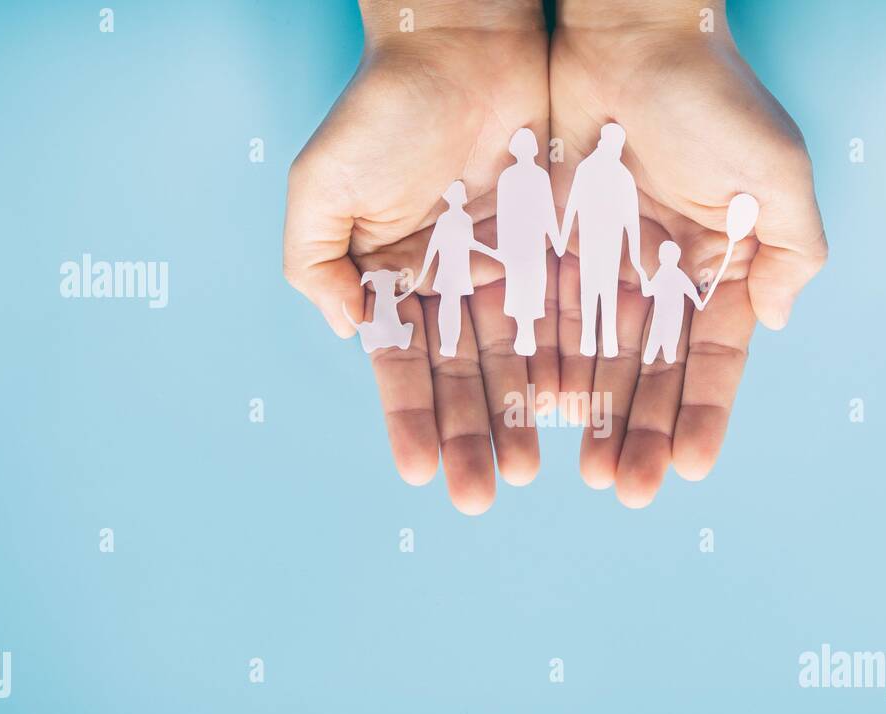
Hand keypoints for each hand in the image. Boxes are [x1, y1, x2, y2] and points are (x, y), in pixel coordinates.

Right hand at [284, 0, 553, 514]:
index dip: (411, 419)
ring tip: (528, 470)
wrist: (464, 40)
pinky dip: (569, 361)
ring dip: (521, 416)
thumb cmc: (384, 107)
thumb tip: (346, 329)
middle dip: (470, 436)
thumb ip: (314, 261)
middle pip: (465, 376)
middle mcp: (453, 286)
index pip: (404, 366)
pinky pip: (566, 313)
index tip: (422, 472)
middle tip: (480, 496)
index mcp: (396, 281)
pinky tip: (572, 410)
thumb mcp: (323, 183)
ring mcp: (508, 270)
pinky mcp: (557, 248)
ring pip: (519, 358)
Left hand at [550, 0, 826, 506]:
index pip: (710, 361)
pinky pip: (545, 317)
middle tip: (624, 489)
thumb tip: (778, 319)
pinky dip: (545, 364)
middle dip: (639, 432)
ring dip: (591, 416)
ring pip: (595, 357)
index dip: (702, 414)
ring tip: (581, 472)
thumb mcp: (775, 171)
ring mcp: (605, 266)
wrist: (630, 33)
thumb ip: (790, 249)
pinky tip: (542, 413)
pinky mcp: (553, 247)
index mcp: (718, 269)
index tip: (688, 469)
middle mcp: (661, 278)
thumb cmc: (712, 97)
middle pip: (649, 373)